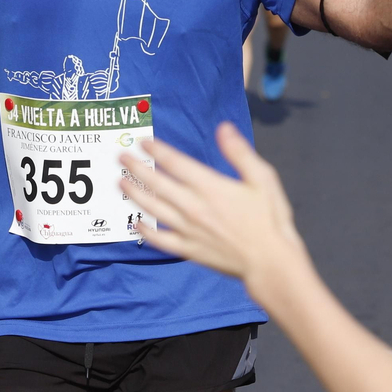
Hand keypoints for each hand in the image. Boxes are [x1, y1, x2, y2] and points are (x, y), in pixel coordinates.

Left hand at [120, 123, 304, 285]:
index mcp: (211, 187)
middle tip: (121, 157)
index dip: (157, 151)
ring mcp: (188, 230)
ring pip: (153, 209)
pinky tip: (135, 223)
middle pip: (157, 184)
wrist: (271, 262)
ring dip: (135, 194)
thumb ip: (239, 152)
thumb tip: (223, 128)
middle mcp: (194, 207)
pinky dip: (145, 231)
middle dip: (137, 168)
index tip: (143, 142)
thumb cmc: (270, 219)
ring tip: (120, 182)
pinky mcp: (189, 250)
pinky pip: (160, 239)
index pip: (176, 164)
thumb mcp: (262, 178)